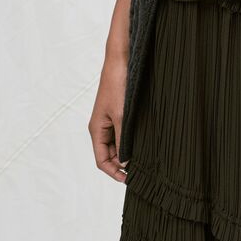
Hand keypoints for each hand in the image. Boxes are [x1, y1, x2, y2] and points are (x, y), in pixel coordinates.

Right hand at [87, 52, 129, 182]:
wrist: (120, 61)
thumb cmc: (118, 85)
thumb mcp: (122, 115)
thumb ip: (123, 139)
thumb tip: (125, 162)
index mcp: (96, 130)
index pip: (101, 161)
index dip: (114, 172)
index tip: (129, 180)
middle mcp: (100, 127)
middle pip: (109, 155)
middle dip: (122, 165)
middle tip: (141, 172)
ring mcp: (109, 121)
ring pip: (116, 145)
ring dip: (127, 153)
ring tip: (143, 160)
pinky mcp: (117, 114)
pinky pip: (121, 134)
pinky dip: (130, 141)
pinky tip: (142, 144)